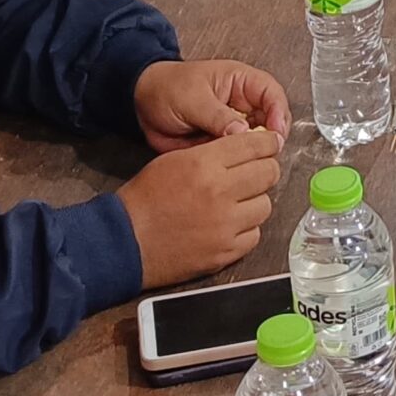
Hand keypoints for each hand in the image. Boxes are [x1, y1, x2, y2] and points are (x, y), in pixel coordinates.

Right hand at [117, 125, 282, 287]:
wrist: (125, 242)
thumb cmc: (144, 200)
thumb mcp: (173, 160)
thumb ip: (212, 152)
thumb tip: (244, 146)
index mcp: (204, 164)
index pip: (256, 145)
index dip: (268, 143)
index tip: (270, 144)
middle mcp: (219, 193)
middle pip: (269, 173)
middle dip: (265, 169)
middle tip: (256, 172)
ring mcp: (225, 225)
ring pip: (265, 205)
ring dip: (255, 201)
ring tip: (238, 202)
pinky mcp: (224, 252)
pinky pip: (254, 235)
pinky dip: (246, 229)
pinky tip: (231, 225)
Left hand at [134, 58, 293, 150]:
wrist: (141, 105)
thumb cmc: (167, 88)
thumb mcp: (192, 99)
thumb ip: (218, 115)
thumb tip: (243, 132)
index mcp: (240, 82)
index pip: (271, 94)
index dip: (278, 112)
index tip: (275, 132)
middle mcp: (242, 104)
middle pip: (271, 120)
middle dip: (270, 137)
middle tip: (264, 154)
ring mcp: (233, 125)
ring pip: (256, 141)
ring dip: (253, 153)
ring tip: (245, 163)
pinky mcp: (221, 143)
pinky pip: (236, 155)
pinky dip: (236, 163)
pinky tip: (230, 169)